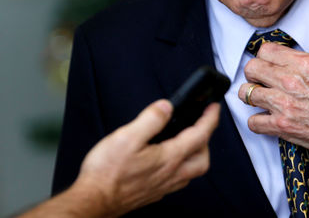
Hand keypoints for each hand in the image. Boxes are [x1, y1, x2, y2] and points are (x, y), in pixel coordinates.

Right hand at [26, 100, 219, 217]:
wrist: (94, 201)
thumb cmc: (107, 173)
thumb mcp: (127, 137)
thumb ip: (151, 119)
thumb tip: (167, 107)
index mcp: (169, 158)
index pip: (200, 135)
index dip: (210, 118)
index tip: (214, 107)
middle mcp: (170, 174)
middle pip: (202, 158)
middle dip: (206, 140)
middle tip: (201, 125)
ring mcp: (163, 186)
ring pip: (192, 172)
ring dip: (196, 155)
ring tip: (188, 141)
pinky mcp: (154, 192)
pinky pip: (178, 180)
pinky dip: (181, 167)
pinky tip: (169, 161)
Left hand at [238, 42, 308, 162]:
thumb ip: (307, 68)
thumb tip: (292, 66)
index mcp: (305, 64)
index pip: (266, 50)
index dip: (263, 58)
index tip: (266, 65)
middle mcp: (291, 80)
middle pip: (251, 68)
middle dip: (253, 75)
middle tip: (259, 82)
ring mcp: (284, 103)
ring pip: (246, 93)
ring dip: (252, 98)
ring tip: (261, 102)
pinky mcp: (283, 126)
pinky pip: (253, 122)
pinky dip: (258, 123)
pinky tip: (267, 122)